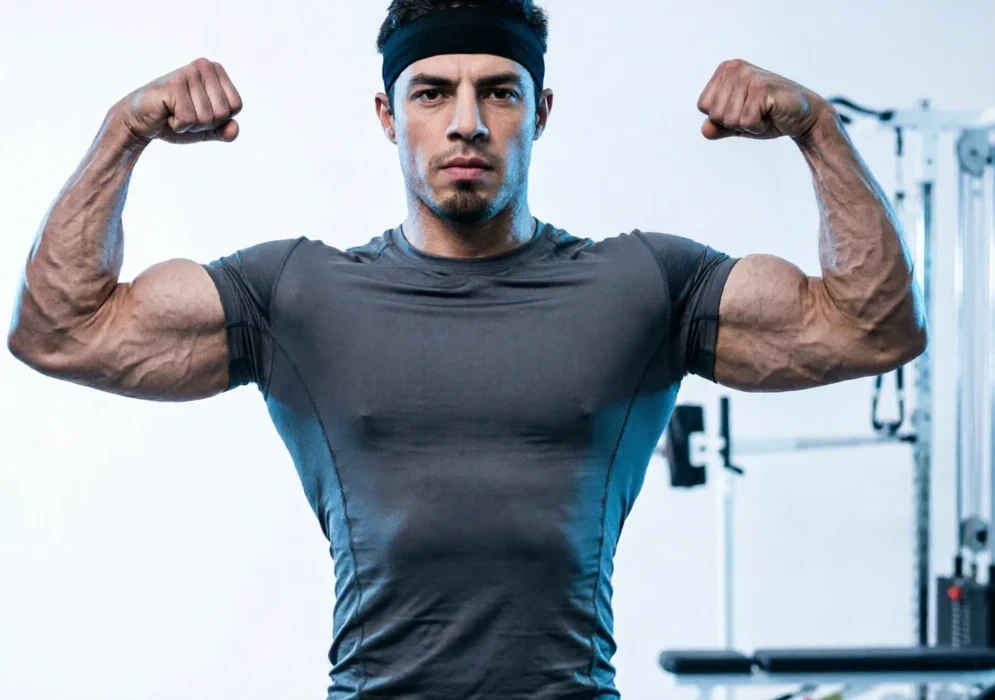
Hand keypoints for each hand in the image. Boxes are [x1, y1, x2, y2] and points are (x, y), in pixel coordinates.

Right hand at [113, 58, 242, 145]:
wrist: (140, 120)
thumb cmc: (175, 119)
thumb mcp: (206, 129)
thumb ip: (224, 130)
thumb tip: (234, 129)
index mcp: (216, 71)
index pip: (236, 106)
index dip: (219, 119)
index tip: (199, 112)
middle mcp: (204, 66)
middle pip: (223, 112)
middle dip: (204, 123)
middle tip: (184, 113)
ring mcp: (188, 73)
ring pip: (207, 118)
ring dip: (190, 125)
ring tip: (174, 112)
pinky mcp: (174, 85)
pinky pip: (189, 119)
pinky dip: (178, 125)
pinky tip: (166, 114)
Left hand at [696, 60, 828, 141]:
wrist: (803, 116)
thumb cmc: (768, 116)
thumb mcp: (737, 123)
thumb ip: (718, 127)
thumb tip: (704, 130)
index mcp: (725, 70)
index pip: (703, 106)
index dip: (721, 118)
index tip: (742, 110)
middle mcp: (734, 68)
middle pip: (715, 114)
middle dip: (734, 123)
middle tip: (755, 113)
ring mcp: (749, 76)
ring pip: (730, 120)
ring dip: (748, 125)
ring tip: (764, 113)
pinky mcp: (762, 88)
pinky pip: (746, 122)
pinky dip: (758, 127)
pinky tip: (771, 115)